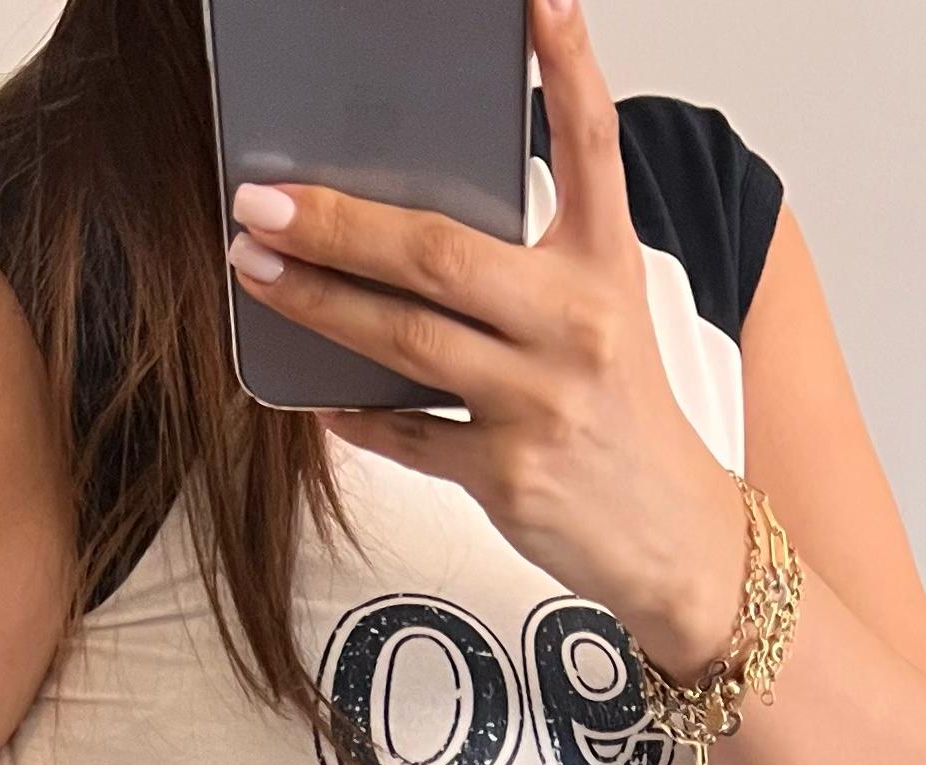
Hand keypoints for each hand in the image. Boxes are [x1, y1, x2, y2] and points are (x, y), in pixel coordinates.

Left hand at [227, 0, 745, 677]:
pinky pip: (408, 433)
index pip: (591, 144)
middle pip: (438, 254)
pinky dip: (356, 414)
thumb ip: (524, 267)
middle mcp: (578, 326)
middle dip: (337, 224)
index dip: (567, 64)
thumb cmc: (619, 416)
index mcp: (606, 266)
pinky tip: (318, 395)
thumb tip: (405, 231)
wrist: (671, 538)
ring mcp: (541, 404)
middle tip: (261, 201)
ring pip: (404, 340)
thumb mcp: (600, 315)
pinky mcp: (509, 476)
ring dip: (316, 304)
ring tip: (254, 271)